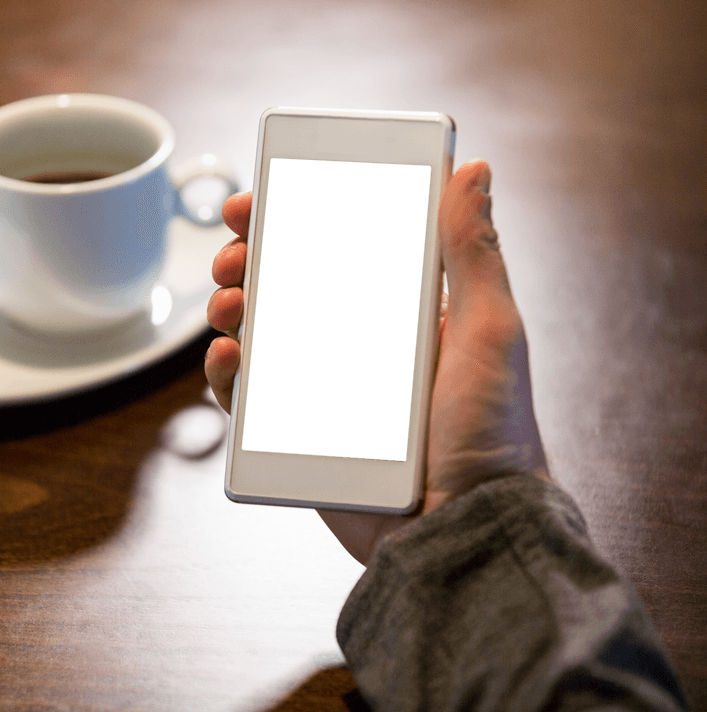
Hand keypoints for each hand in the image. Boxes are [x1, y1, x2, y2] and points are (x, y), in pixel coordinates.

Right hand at [205, 160, 550, 564]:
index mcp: (405, 312)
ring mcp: (327, 389)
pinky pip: (250, 397)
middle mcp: (362, 345)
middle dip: (254, 260)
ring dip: (232, 308)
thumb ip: (474, 252)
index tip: (266, 196)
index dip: (300, 218)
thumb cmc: (493, 436)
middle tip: (235, 252)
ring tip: (229, 303)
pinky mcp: (300, 434)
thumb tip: (473, 170)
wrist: (465, 533)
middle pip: (291, 287)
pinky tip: (226, 358)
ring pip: (262, 335)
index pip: (344, 248)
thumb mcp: (491, 332)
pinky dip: (226, 374)